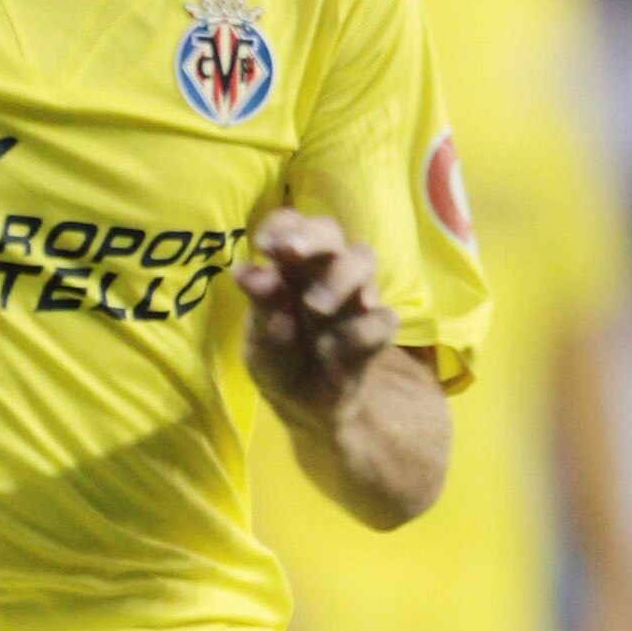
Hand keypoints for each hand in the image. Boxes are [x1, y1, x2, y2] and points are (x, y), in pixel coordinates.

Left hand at [235, 209, 396, 418]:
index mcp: (289, 268)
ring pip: (363, 258)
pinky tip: (333, 352)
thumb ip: (260, 311)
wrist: (306, 405)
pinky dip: (359, 332)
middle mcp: (324, 271)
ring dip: (339, 277)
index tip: (264, 246)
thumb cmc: (279, 362)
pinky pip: (383, 317)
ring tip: (315, 308)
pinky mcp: (378, 327)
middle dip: (312, 237)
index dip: (280, 226)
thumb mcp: (259, 344)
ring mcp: (355, 296)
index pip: (288, 225)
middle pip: (329, 231)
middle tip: (290, 252)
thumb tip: (248, 273)